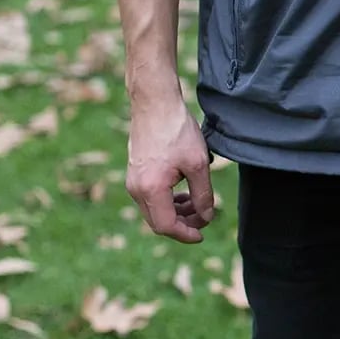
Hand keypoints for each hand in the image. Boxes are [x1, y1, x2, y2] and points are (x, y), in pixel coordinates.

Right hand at [126, 89, 214, 243]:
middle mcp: (136, 189)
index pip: (166, 226)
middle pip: (158, 223)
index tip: (203, 233)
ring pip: (154, 212)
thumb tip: (207, 216)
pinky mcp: (135, 174)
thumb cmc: (177, 130)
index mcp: (150, 189)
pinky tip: (185, 195)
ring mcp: (132, 181)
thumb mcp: (198, 164)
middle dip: (183, 225)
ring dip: (177, 214)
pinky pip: (150, 199)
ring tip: (198, 205)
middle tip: (205, 217)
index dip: (186, 234)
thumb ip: (203, 194)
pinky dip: (168, 202)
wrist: (155, 103)